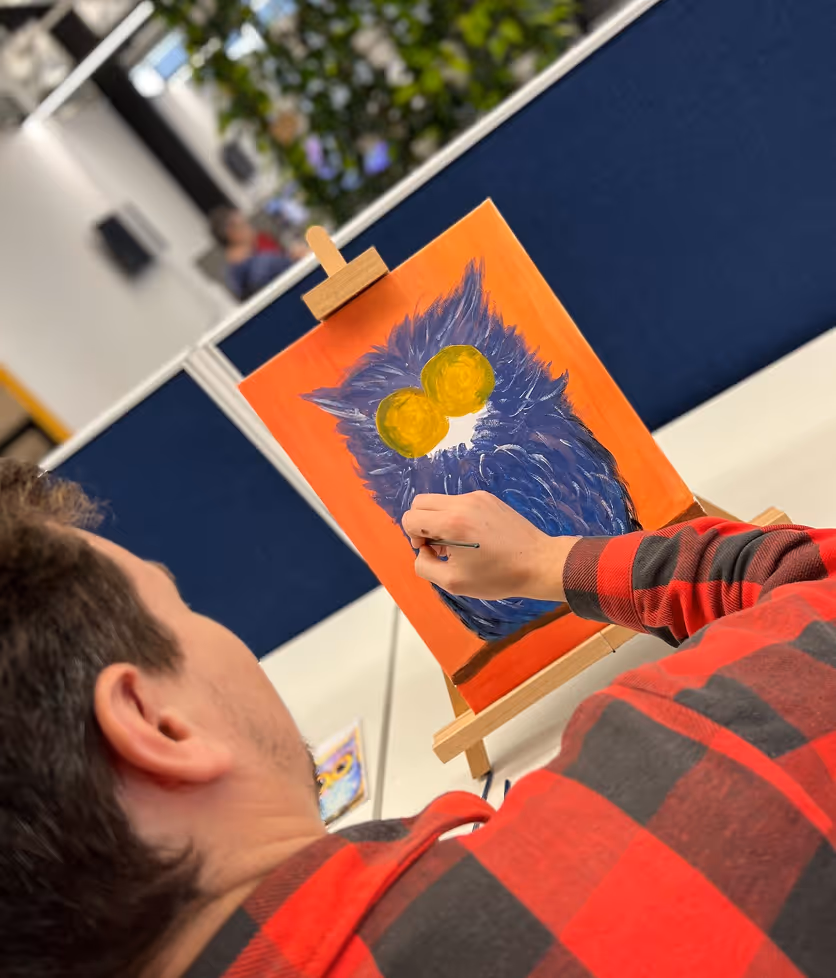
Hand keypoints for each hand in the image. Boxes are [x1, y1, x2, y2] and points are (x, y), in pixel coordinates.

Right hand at [401, 491, 578, 601]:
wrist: (538, 563)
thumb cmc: (497, 576)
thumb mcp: (453, 583)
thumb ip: (425, 566)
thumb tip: (422, 551)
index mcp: (452, 523)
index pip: (410, 518)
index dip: (413, 537)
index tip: (432, 552)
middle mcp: (462, 503)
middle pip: (421, 503)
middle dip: (421, 525)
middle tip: (439, 546)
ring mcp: (477, 497)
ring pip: (440, 501)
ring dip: (439, 521)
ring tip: (458, 544)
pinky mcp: (488, 498)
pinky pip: (459, 502)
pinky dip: (456, 517)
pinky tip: (474, 538)